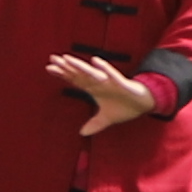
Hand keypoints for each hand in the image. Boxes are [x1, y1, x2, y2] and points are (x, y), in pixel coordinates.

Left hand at [44, 52, 166, 134]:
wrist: (143, 104)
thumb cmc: (124, 106)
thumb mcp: (106, 119)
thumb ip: (94, 124)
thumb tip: (82, 133)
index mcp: (94, 89)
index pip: (75, 79)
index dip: (62, 74)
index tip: (48, 68)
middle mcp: (99, 82)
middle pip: (79, 73)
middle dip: (66, 66)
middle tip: (52, 59)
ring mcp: (109, 81)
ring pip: (91, 72)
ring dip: (79, 66)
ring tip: (67, 59)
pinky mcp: (121, 82)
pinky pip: (111, 74)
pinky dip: (104, 68)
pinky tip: (95, 61)